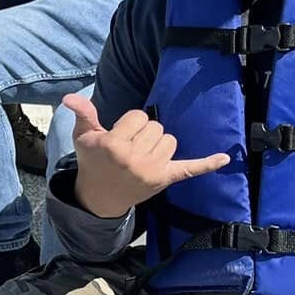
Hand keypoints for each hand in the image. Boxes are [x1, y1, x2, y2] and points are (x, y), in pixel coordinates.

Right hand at [61, 93, 228, 219]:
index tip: (118, 137)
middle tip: (129, 149)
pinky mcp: (164, 179)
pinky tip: (225, 158)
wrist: (99, 198)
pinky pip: (190, 168)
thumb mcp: (83, 136)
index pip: (138, 117)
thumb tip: (70, 97)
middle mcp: (134, 158)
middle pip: (156, 127)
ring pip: (169, 140)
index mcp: (114, 144)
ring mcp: (151, 170)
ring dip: (158, 144)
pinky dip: (207, 163)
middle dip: (143, 134)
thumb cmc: (92, 161)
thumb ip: (84, 113)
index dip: (129, 124)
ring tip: (141, 156)